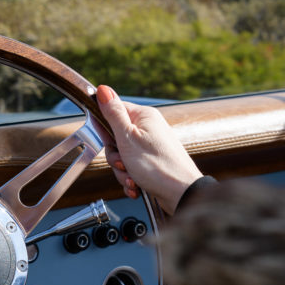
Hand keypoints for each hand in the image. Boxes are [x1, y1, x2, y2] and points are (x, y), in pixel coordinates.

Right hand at [96, 86, 201, 214]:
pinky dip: (130, 179)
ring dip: (122, 171)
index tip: (107, 141)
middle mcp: (148, 129)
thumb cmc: (158, 166)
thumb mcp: (128, 138)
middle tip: (123, 162)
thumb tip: (102, 90)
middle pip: (115, 138)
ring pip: (122, 156)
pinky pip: (131, 168)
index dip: (105, 128)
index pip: (113, 111)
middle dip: (115, 156)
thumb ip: (113, 114)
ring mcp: (150, 147)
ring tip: (132, 178)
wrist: (182, 194)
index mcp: (144, 117)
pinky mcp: (151, 163)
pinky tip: (136, 186)